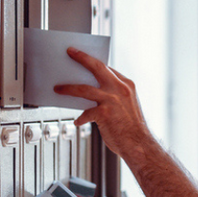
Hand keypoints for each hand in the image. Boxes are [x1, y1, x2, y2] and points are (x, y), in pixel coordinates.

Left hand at [54, 47, 150, 161]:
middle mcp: (120, 89)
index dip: (95, 62)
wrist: (139, 145)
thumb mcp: (127, 105)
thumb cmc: (133, 129)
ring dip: (68, 88)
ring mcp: (111, 100)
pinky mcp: (103, 113)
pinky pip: (85, 113)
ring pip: (83, 88)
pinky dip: (80, 118)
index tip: (85, 58)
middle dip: (81, 58)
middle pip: (97, 67)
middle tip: (71, 52)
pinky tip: (77, 121)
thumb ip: (113, 96)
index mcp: (127, 85)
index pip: (108, 68)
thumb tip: (94, 93)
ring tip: (58, 89)